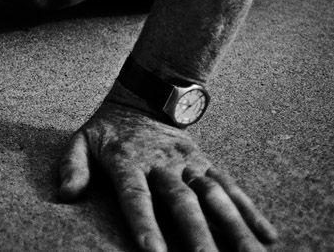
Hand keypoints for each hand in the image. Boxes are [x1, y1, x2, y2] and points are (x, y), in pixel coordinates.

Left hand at [58, 95, 276, 251]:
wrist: (145, 96)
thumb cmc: (108, 130)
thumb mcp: (81, 140)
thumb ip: (72, 166)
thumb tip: (66, 194)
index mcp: (128, 160)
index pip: (136, 195)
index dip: (144, 224)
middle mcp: (162, 163)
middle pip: (181, 202)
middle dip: (195, 235)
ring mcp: (189, 163)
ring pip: (214, 196)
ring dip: (233, 228)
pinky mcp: (207, 164)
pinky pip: (231, 187)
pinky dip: (251, 210)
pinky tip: (267, 236)